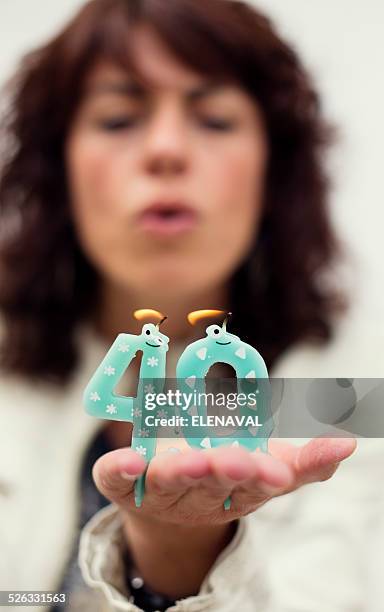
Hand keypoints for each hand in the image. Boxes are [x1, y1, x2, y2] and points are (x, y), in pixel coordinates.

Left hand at [92, 437, 355, 597]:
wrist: (168, 505)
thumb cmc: (223, 478)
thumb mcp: (268, 468)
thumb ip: (306, 462)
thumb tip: (346, 443)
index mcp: (235, 491)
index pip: (254, 486)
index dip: (264, 477)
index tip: (276, 469)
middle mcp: (197, 494)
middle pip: (211, 486)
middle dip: (225, 474)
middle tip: (237, 462)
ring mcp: (158, 491)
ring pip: (168, 483)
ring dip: (180, 472)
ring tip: (192, 460)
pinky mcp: (123, 483)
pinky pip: (115, 479)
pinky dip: (118, 471)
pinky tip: (127, 460)